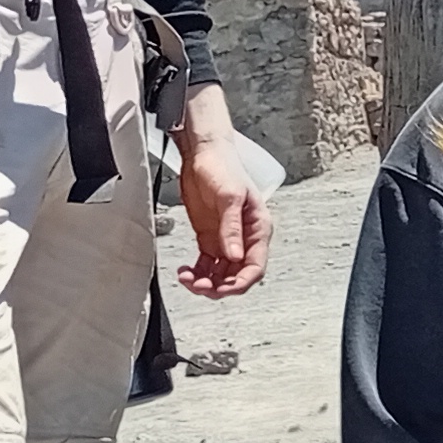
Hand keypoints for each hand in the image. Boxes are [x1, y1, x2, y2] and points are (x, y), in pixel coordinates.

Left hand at [174, 84, 271, 298]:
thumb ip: (232, 228)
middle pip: (236, 275)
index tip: (222, 289)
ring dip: (205, 282)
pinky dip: (196, 273)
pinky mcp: (209, 238)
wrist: (202, 153)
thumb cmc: (222, 167)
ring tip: (187, 279)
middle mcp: (244, 238)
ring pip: (220, 274)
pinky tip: (184, 272)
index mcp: (257, 229)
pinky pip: (205, 266)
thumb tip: (235, 257)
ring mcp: (226, 239)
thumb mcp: (229, 197)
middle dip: (219, 285)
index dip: (240, 283)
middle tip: (198, 285)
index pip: (255, 266)